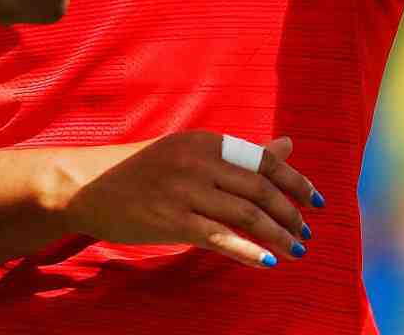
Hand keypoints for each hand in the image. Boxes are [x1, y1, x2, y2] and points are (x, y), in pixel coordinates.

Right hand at [58, 132, 322, 269]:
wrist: (86, 185)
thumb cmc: (142, 170)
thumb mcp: (189, 151)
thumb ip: (240, 153)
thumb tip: (289, 145)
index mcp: (204, 141)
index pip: (264, 162)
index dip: (297, 183)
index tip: (316, 203)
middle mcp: (196, 162)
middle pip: (261, 190)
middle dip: (291, 214)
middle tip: (305, 233)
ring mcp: (184, 192)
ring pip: (247, 215)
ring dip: (278, 235)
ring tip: (295, 250)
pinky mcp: (172, 221)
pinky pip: (222, 238)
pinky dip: (251, 252)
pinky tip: (268, 262)